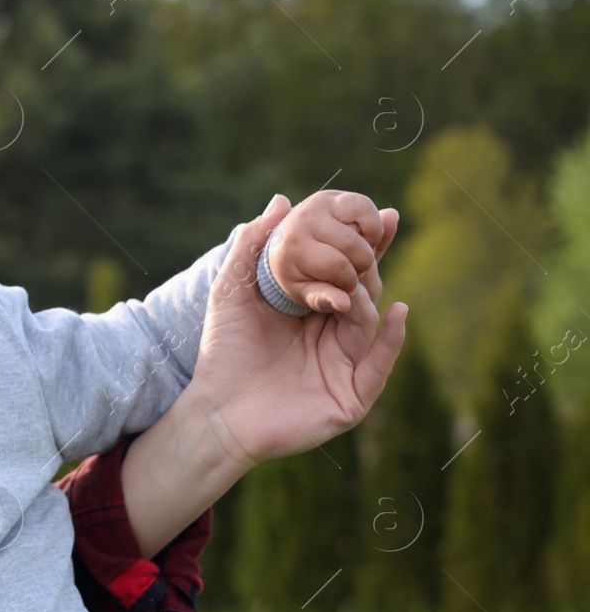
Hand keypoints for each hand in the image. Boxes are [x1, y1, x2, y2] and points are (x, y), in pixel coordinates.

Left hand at [194, 194, 407, 468]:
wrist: (215, 412)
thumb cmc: (222, 354)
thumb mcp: (232, 292)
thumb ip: (252, 245)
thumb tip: (282, 199)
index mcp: (311, 311)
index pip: (343, 272)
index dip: (361, 245)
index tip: (380, 214)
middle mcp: (332, 336)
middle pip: (361, 293)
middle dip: (369, 263)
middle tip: (376, 233)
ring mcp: (343, 366)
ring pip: (367, 322)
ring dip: (365, 295)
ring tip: (358, 276)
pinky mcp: (349, 398)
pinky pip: (379, 367)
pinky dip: (391, 341)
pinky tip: (396, 311)